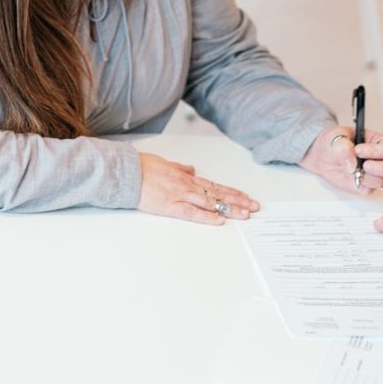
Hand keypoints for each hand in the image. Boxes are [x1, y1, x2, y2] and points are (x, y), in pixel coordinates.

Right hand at [137, 152, 258, 224]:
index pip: (214, 186)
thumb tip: (191, 169)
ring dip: (229, 208)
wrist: (128, 172)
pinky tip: (219, 220)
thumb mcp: (165, 163)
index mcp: (185, 177)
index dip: (231, 192)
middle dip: (238, 201)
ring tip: (245, 214)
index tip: (245, 197)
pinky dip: (207, 216)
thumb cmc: (143, 167)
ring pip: (210, 202)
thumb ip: (179, 168)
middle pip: (217, 194)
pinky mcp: (170, 206)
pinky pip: (192, 212)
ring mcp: (180, 195)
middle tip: (254, 207)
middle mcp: (187, 185)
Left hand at [299, 125, 382, 194]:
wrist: (321, 155)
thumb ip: (344, 147)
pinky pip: (369, 190)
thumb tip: (352, 164)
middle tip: (365, 166)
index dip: (376, 151)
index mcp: (378, 142)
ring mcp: (376, 173)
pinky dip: (359, 185)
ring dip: (366, 176)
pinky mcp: (367, 185)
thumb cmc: (333, 142)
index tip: (357, 150)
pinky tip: (350, 177)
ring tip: (351, 169)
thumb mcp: (336, 137)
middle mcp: (382, 158)